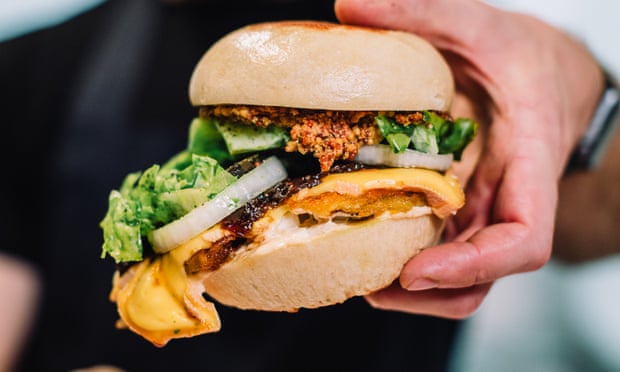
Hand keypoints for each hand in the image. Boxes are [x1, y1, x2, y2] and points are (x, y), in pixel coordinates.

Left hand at [335, 0, 603, 317]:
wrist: (548, 74)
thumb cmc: (523, 55)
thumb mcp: (479, 24)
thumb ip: (422, 11)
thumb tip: (349, 3)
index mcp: (529, 165)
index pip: (522, 241)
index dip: (472, 266)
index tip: (416, 270)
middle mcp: (508, 200)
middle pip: (481, 279)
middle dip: (428, 294)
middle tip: (367, 286)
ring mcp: (486, 210)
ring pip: (461, 277)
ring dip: (414, 289)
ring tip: (358, 277)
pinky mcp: (465, 207)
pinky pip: (443, 248)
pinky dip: (408, 258)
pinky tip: (366, 243)